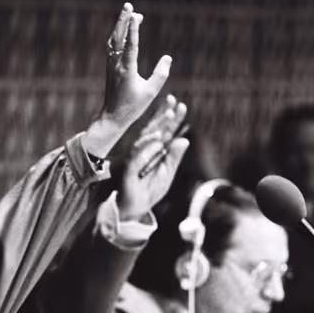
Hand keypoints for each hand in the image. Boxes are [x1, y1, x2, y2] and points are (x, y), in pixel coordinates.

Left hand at [84, 3, 172, 158]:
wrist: (112, 117)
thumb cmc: (132, 107)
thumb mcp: (151, 92)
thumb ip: (160, 74)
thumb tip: (167, 57)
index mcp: (127, 70)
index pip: (131, 45)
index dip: (133, 30)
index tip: (136, 16)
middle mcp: (117, 65)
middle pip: (118, 37)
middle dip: (123, 20)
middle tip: (129, 6)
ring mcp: (111, 65)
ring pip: (114, 40)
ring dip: (120, 25)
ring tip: (130, 13)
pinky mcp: (110, 67)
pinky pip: (112, 46)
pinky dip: (117, 34)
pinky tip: (122, 30)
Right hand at [118, 94, 188, 220]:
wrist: (133, 210)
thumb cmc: (148, 192)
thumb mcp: (167, 174)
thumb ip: (174, 158)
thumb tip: (184, 139)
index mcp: (154, 152)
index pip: (164, 132)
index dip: (172, 120)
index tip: (181, 106)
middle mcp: (144, 151)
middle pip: (155, 130)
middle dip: (164, 116)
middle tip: (174, 102)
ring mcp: (135, 158)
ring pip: (146, 139)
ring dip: (157, 126)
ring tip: (168, 114)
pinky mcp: (129, 170)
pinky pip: (137, 156)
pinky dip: (147, 147)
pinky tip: (158, 139)